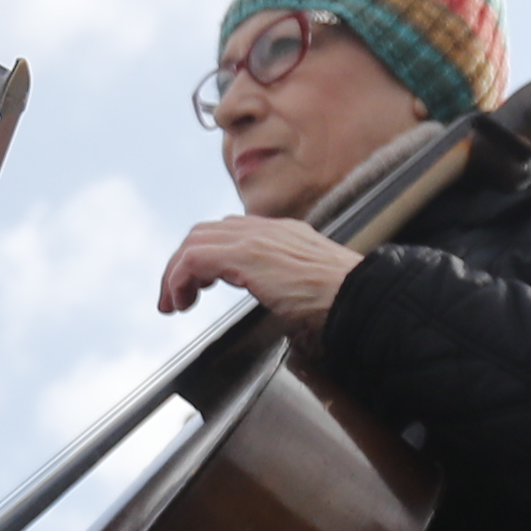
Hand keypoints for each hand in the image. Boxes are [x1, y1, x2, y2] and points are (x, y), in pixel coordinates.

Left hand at [161, 216, 357, 330]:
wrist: (356, 293)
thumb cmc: (341, 296)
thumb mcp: (306, 281)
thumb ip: (285, 279)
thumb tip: (278, 295)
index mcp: (280, 232)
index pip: (228, 232)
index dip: (205, 255)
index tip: (199, 284)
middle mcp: (265, 229)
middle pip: (204, 233)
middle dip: (182, 263)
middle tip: (176, 295)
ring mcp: (254, 239)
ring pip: (194, 242)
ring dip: (176, 274)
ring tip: (173, 302)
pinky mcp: (244, 255)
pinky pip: (194, 258)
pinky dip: (179, 279)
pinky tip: (181, 300)